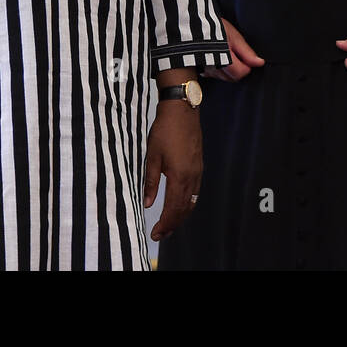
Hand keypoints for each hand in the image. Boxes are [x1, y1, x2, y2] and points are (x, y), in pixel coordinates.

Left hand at [144, 98, 202, 240]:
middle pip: (184, 208)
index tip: (156, 234)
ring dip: (181, 215)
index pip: (173, 208)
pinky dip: (188, 203)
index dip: (165, 223)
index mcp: (179, 176)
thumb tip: (148, 203)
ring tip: (170, 225)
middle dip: (173, 224)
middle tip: (161, 235)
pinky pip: (195, 191)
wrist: (182, 111)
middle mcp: (192, 176)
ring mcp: (198, 171)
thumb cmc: (165, 131)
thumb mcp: (152, 156)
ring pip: (192, 201)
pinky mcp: (199, 165)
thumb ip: (151, 181)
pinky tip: (181, 205)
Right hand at [204, 19, 263, 80]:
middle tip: (238, 53)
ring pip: (223, 77)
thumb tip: (259, 63)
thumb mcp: (234, 36)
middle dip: (239, 68)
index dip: (247, 65)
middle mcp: (213, 69)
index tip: (246, 56)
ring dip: (229, 70)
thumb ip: (247, 52)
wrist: (193, 23)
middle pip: (233, 78)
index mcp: (224, 61)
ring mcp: (205, 70)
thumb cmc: (214, 26)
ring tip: (227, 53)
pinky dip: (218, 69)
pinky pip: (213, 75)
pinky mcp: (200, 69)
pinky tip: (218, 59)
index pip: (241, 73)